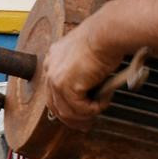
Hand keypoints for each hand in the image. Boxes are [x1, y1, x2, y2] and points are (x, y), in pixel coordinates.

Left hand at [42, 14, 125, 128]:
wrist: (107, 33)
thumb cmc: (105, 39)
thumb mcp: (88, 56)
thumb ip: (83, 73)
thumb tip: (89, 94)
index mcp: (53, 58)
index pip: (53, 91)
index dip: (65, 107)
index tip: (77, 116)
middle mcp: (50, 68)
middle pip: (56, 105)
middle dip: (72, 119)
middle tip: (86, 125)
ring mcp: (56, 78)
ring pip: (68, 111)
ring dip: (86, 115)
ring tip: (101, 108)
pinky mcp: (65, 86)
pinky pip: (80, 109)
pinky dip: (94, 109)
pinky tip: (104, 98)